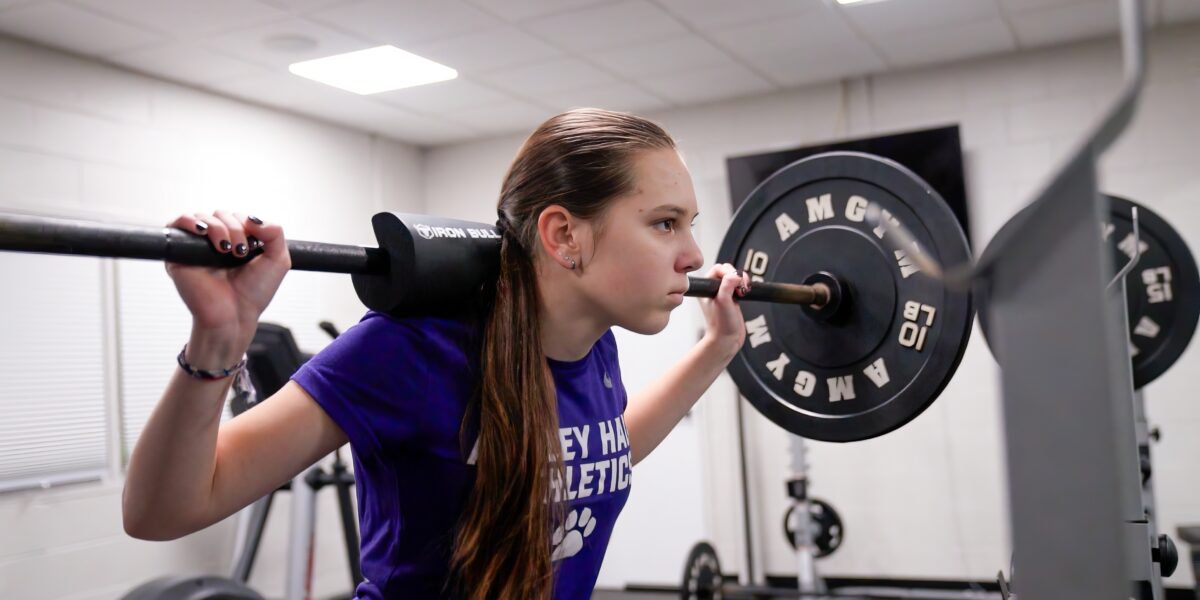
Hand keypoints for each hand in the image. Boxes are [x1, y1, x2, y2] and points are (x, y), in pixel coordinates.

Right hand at [164, 211, 290, 362]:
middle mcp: (215, 241)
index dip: (246, 223)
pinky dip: (189, 221)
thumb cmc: (254, 292)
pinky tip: (202, 232)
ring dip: (217, 227)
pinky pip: (176, 224)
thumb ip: (275, 233)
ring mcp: (197, 247)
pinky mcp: (178, 253)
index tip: (253, 245)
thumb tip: (253, 218)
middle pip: (220, 214)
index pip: (238, 216)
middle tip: (240, 251)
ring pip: (202, 217)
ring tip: (225, 248)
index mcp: (237, 240)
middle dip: (234, 227)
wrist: (235, 315)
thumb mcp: (277, 260)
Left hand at [697, 263, 749, 359]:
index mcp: (706, 288)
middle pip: (728, 271)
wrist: (727, 339)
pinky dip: (744, 286)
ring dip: (742, 281)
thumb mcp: (723, 302)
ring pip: (735, 277)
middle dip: (737, 276)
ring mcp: (724, 293)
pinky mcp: (733, 298)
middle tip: (741, 286)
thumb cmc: (721, 325)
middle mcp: (714, 289)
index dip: (728, 272)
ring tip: (743, 290)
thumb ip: (727, 285)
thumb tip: (736, 274)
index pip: (718, 269)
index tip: (734, 281)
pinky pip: (740, 285)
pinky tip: (745, 293)